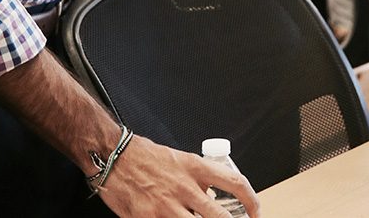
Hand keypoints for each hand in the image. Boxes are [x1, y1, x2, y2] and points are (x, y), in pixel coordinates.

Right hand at [97, 136, 259, 216]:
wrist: (113, 157)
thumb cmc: (143, 156)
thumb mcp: (179, 160)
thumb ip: (198, 178)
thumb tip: (213, 197)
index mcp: (195, 167)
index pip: (235, 183)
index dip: (252, 201)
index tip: (256, 212)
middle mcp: (186, 187)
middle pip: (221, 217)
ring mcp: (169, 206)